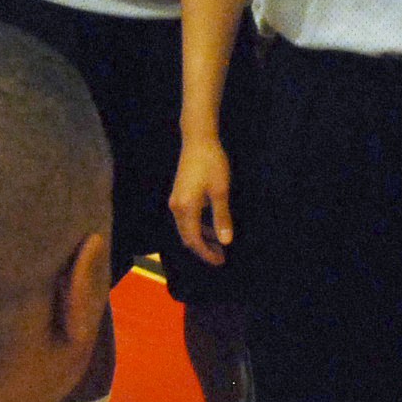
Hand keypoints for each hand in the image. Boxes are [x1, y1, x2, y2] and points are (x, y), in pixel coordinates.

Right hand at [170, 135, 232, 267]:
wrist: (198, 141)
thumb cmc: (212, 164)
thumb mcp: (220, 191)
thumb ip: (222, 217)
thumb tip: (226, 241)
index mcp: (186, 208)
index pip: (195, 240)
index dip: (207, 253)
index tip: (221, 261)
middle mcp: (176, 207)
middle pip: (187, 237)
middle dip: (203, 249)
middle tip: (221, 257)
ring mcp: (175, 201)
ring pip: (186, 229)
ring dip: (201, 239)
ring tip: (218, 246)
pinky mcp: (178, 195)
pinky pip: (186, 219)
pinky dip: (198, 227)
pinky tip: (211, 228)